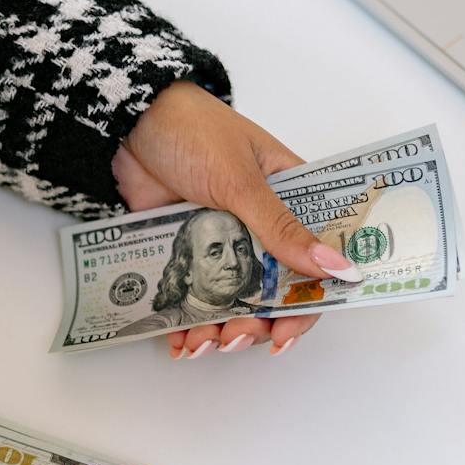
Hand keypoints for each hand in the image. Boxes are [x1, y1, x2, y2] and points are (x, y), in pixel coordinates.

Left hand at [117, 81, 359, 359]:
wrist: (127, 120)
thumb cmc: (192, 129)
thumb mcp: (241, 181)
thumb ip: (282, 229)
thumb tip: (337, 268)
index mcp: (289, 197)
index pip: (316, 257)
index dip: (309, 300)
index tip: (288, 332)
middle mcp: (260, 224)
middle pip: (272, 291)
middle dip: (257, 323)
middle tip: (237, 338)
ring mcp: (222, 241)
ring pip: (233, 301)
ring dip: (223, 330)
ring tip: (203, 344)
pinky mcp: (186, 251)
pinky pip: (194, 296)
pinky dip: (189, 324)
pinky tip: (181, 343)